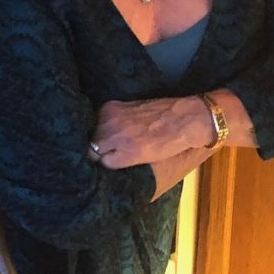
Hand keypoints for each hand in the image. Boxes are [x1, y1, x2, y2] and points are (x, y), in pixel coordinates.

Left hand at [88, 96, 211, 168]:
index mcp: (109, 109)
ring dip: (105, 157)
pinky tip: (127, 160)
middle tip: (111, 152)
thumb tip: (101, 131)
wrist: (184, 119)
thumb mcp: (131, 108)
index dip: (97, 138)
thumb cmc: (162, 113)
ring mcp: (117, 138)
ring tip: (121, 156)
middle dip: (99, 148)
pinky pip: (109, 164)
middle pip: (91, 142)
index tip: (102, 143)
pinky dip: (115, 165)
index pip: (90, 128)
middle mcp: (109, 122)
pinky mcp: (128, 154)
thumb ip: (115, 117)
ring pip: (96, 155)